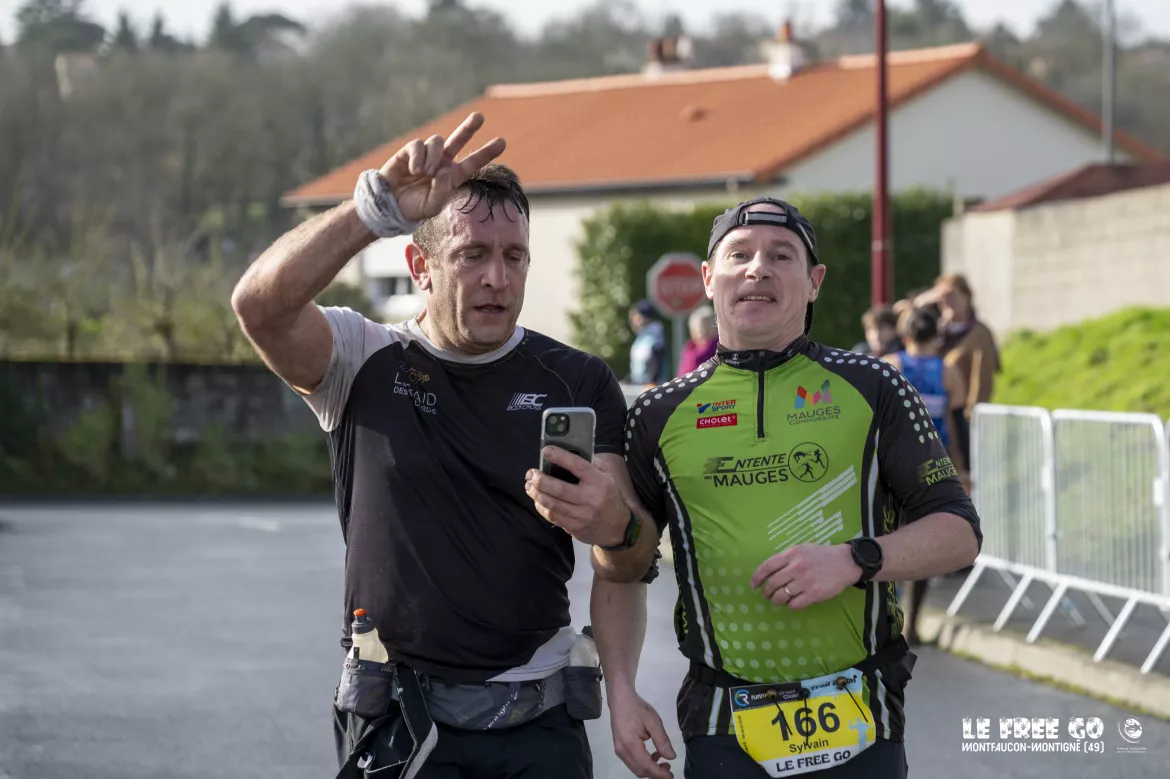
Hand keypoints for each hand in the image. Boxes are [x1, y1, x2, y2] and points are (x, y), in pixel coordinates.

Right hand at [377, 112, 505, 222]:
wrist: (390, 205)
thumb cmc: (414, 208)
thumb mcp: (432, 206)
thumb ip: (442, 191)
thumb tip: (443, 171)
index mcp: (451, 176)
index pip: (472, 163)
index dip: (486, 152)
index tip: (502, 142)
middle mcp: (441, 163)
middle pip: (458, 140)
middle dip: (469, 127)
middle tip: (480, 117)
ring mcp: (426, 155)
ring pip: (437, 142)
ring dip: (433, 158)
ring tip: (425, 174)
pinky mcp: (409, 151)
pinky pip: (418, 145)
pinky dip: (417, 158)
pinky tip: (413, 171)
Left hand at [525, 447, 627, 546]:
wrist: (618, 527)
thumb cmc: (609, 497)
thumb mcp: (608, 477)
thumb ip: (593, 464)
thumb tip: (573, 452)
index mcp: (599, 482)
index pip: (578, 466)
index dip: (561, 457)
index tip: (547, 450)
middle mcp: (590, 498)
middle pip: (559, 488)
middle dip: (540, 480)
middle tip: (531, 474)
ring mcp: (581, 515)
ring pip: (552, 504)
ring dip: (536, 494)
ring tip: (529, 486)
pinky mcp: (574, 527)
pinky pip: (553, 516)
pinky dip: (541, 507)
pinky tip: (537, 500)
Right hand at [609, 687, 675, 778]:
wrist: (620, 699)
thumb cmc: (637, 708)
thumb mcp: (654, 722)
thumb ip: (662, 741)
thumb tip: (671, 757)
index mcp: (630, 744)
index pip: (647, 766)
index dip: (660, 774)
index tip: (672, 775)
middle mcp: (622, 751)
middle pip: (640, 771)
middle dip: (655, 774)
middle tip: (669, 769)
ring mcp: (619, 750)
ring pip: (636, 768)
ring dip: (650, 769)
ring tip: (663, 761)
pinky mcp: (619, 748)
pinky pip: (632, 762)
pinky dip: (643, 763)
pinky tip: (653, 755)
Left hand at [750, 544, 861, 609]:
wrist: (845, 562)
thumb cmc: (821, 555)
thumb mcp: (801, 549)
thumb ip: (786, 558)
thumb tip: (769, 571)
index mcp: (791, 554)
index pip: (767, 566)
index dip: (757, 577)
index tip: (753, 585)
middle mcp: (796, 567)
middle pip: (772, 584)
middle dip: (766, 592)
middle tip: (767, 595)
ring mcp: (805, 582)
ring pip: (781, 596)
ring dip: (776, 600)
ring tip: (777, 600)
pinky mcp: (814, 594)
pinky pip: (794, 605)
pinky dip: (790, 605)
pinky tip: (791, 603)